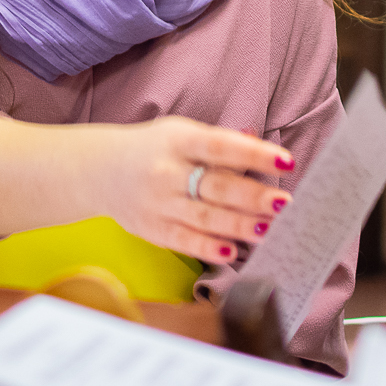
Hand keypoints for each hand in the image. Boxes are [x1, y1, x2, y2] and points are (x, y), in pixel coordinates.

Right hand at [94, 116, 294, 264]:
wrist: (98, 170)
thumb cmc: (152, 149)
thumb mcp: (181, 133)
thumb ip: (220, 141)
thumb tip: (259, 140)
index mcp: (178, 140)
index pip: (220, 146)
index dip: (254, 153)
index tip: (286, 161)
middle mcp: (166, 171)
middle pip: (216, 185)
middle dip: (253, 196)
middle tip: (285, 204)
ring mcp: (158, 202)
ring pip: (204, 217)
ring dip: (239, 225)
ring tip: (269, 230)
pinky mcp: (152, 229)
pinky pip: (184, 240)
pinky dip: (208, 248)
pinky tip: (232, 252)